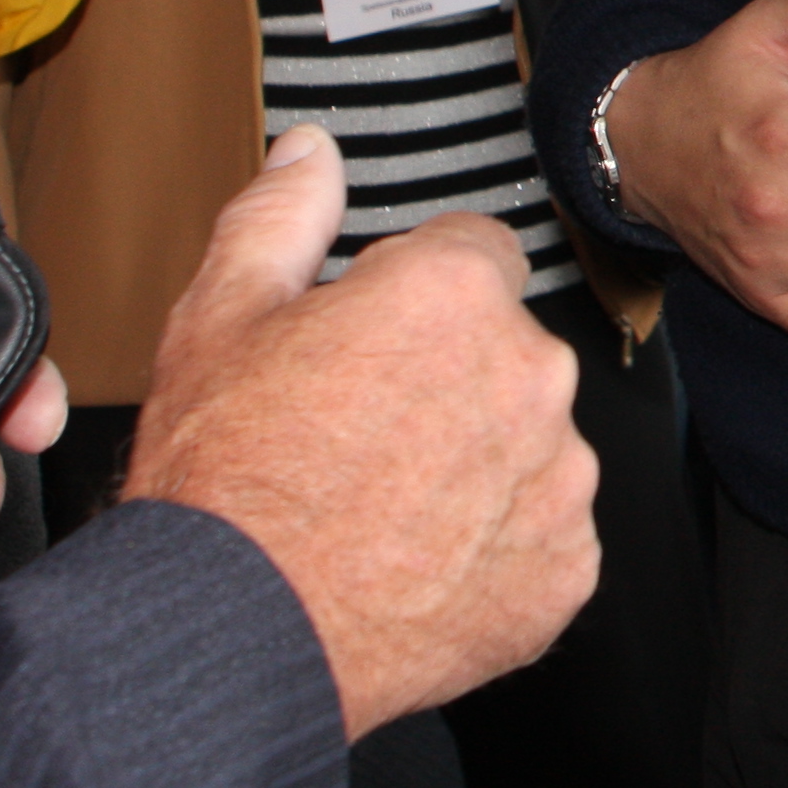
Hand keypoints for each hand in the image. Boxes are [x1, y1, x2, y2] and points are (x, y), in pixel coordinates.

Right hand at [123, 127, 596, 738]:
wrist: (230, 636)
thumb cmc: (222, 482)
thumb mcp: (219, 318)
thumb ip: (281, 215)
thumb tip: (311, 151)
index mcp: (457, 294)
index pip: (471, 257)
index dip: (410, 298)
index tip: (365, 346)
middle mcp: (530, 372)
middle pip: (505, 351)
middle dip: (448, 379)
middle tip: (359, 435)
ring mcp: (560, 474)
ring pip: (530, 443)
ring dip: (479, 464)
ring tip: (381, 508)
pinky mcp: (568, 565)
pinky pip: (543, 535)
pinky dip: (496, 548)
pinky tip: (418, 564)